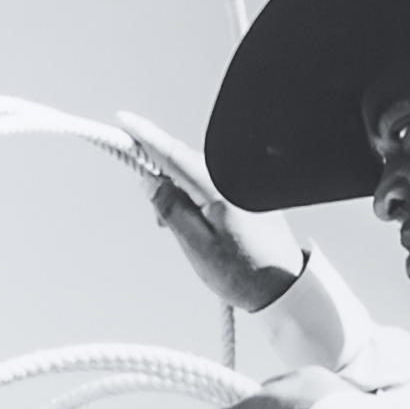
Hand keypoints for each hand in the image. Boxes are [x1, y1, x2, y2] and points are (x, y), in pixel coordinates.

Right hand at [135, 147, 305, 317]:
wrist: (285, 288)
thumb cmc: (245, 272)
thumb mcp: (197, 245)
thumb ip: (170, 210)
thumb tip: (150, 181)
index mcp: (221, 187)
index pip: (174, 154)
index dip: (145, 137)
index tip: (124, 120)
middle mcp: (234, 179)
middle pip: (182, 165)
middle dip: (162, 183)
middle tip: (160, 223)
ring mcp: (243, 185)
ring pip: (195, 177)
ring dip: (180, 197)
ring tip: (188, 235)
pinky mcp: (247, 195)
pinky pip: (211, 187)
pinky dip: (197, 200)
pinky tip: (202, 227)